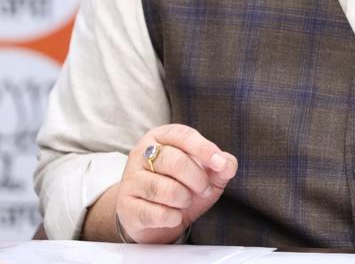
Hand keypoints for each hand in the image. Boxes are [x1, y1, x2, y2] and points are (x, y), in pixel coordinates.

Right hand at [115, 124, 237, 243]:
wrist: (154, 218)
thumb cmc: (181, 187)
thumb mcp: (206, 174)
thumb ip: (221, 165)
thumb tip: (227, 164)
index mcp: (161, 137)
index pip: (183, 136)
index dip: (204, 149)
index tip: (219, 164)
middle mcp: (141, 153)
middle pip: (173, 161)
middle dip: (197, 179)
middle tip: (203, 189)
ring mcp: (131, 179)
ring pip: (164, 188)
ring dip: (184, 199)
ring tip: (185, 201)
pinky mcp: (126, 205)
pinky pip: (155, 213)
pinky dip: (172, 217)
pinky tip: (173, 215)